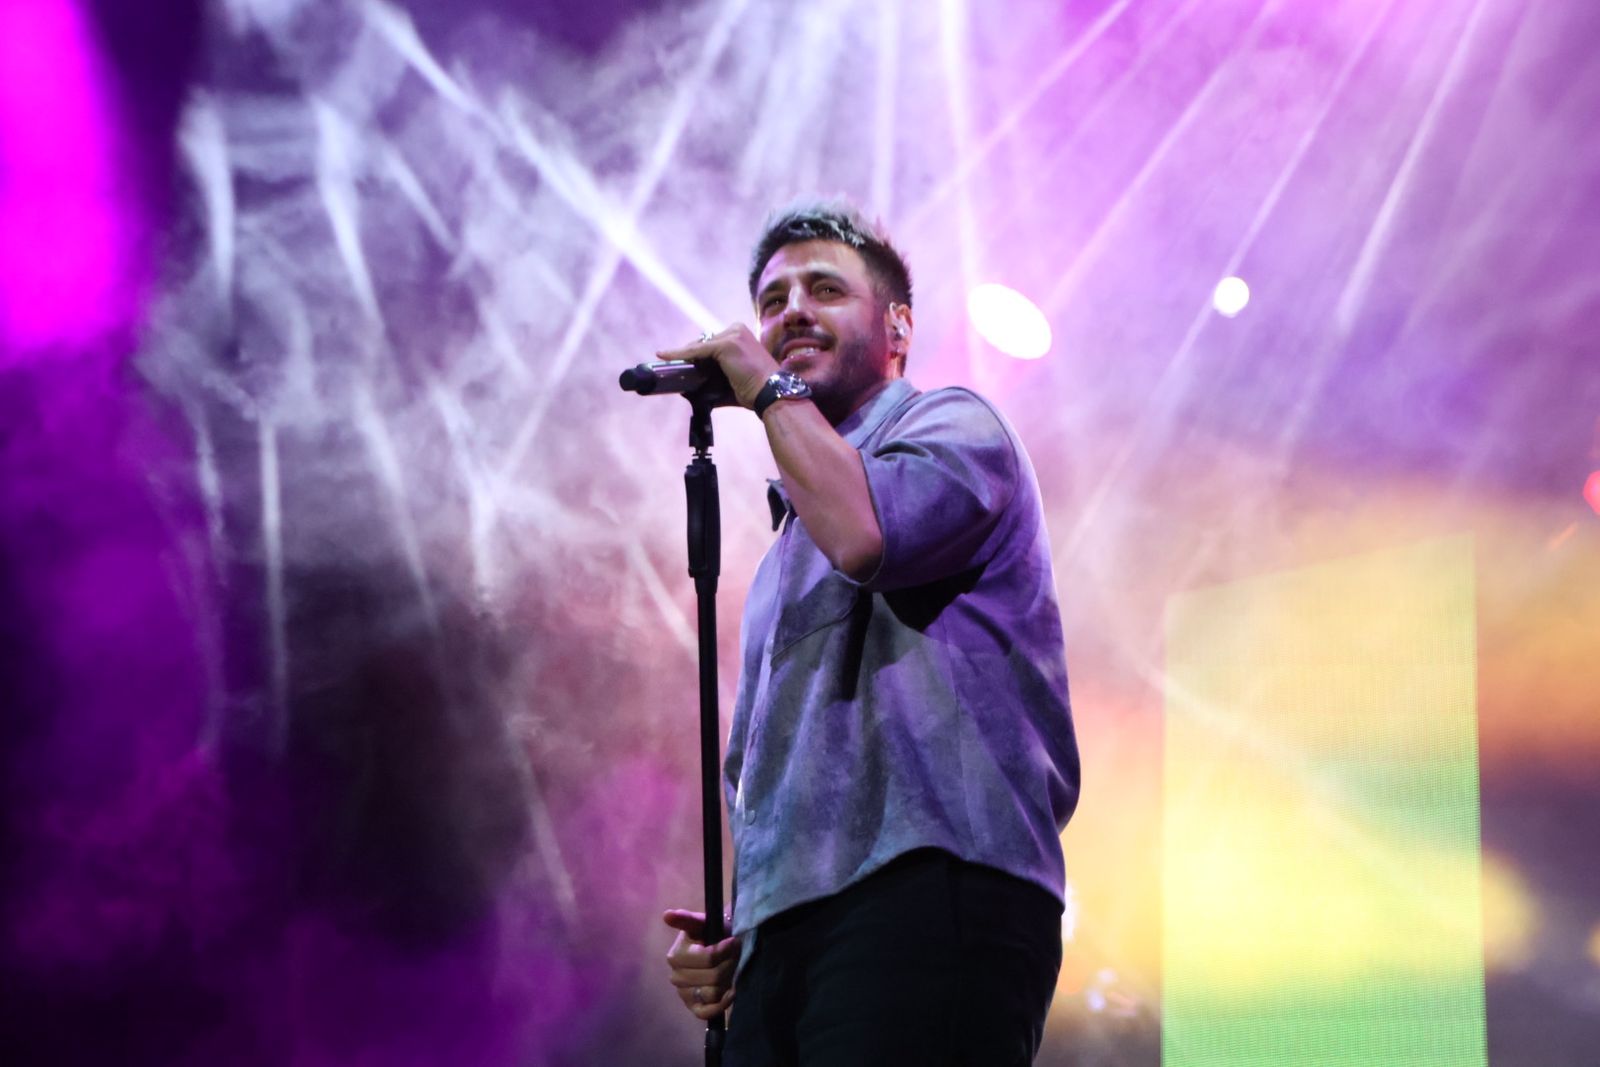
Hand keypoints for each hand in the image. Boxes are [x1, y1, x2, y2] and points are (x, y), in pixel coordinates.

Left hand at [656, 325, 778, 410]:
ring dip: (683, 356)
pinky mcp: (725, 345)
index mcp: (742, 335)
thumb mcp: (731, 381)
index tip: (682, 363)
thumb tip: (688, 389)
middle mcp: (737, 330)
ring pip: (699, 347)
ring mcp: (731, 336)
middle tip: (671, 365)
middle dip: (689, 355)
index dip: (695, 355)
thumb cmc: (755, 391)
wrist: (771, 394)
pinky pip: (696, 351)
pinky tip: (664, 355)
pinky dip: (679, 354)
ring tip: (665, 362)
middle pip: (704, 343)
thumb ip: (712, 381)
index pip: (711, 343)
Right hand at [663, 908, 740, 1019]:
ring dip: (728, 980)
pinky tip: (731, 991)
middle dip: (729, 964)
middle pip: (714, 977)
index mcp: (675, 956)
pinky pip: (707, 1012)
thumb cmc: (710, 933)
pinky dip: (722, 1003)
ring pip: (713, 993)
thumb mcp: (700, 922)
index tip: (733, 941)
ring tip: (732, 968)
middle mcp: (676, 977)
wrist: (717, 947)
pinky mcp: (693, 1007)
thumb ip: (686, 919)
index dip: (726, 950)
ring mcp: (684, 994)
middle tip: (735, 954)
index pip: (709, 958)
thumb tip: (667, 915)